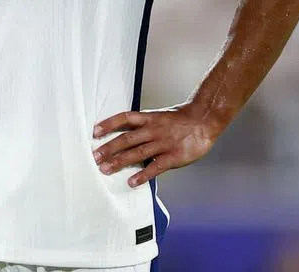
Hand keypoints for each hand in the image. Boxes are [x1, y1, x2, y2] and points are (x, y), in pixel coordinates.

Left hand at [92, 107, 219, 186]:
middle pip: (127, 138)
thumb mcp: (159, 117)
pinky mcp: (173, 156)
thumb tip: (125, 134)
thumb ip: (144, 126)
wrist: (204, 120)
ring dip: (120, 161)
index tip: (94, 132)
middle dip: (109, 148)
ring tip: (105, 170)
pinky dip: (143, 175)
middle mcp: (153, 130)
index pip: (125, 118)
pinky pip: (155, 167)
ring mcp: (163, 143)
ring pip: (137, 152)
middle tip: (94, 157)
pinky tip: (132, 182)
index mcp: (149, 118)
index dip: (109, 124)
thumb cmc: (180, 120)